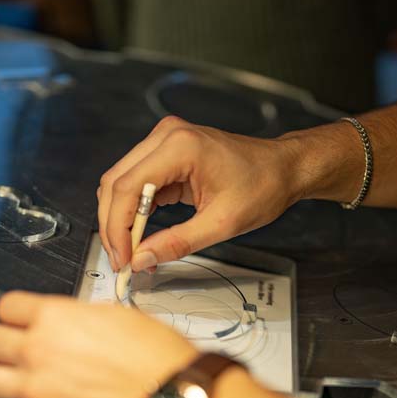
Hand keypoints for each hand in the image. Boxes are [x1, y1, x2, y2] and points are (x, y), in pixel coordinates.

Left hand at [0, 292, 197, 397]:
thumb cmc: (159, 360)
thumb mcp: (120, 317)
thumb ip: (79, 318)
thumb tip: (66, 324)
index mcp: (56, 317)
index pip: (5, 307)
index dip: (16, 317)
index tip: (22, 325)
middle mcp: (38, 350)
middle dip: (4, 348)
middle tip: (22, 357)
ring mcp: (36, 390)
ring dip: (1, 381)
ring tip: (25, 387)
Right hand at [97, 115, 302, 272]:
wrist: (282, 169)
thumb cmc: (263, 185)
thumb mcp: (221, 223)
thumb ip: (177, 242)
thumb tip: (142, 259)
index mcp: (180, 146)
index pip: (127, 187)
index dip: (117, 227)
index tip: (123, 258)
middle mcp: (166, 137)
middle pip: (116, 183)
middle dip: (114, 226)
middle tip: (122, 261)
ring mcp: (164, 142)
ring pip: (120, 183)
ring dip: (120, 219)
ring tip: (132, 253)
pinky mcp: (166, 154)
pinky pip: (137, 184)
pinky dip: (134, 211)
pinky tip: (141, 236)